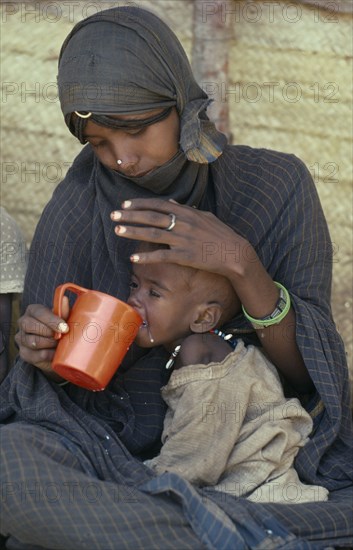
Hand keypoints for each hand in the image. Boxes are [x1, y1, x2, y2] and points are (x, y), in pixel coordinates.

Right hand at [15, 299, 68, 377]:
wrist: (58, 348)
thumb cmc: (61, 328)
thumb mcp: (64, 319)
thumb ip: (64, 311)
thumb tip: (64, 299)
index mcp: (33, 310)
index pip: (38, 312)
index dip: (52, 320)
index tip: (65, 328)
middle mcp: (23, 322)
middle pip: (31, 326)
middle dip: (49, 332)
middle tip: (62, 336)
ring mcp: (21, 339)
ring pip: (34, 341)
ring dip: (50, 344)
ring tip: (60, 344)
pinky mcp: (24, 353)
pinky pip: (37, 355)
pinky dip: (50, 355)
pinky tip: (56, 353)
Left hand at [111, 198, 256, 278]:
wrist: (234, 253)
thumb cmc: (220, 235)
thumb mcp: (204, 217)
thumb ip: (186, 209)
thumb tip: (170, 203)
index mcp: (187, 212)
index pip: (158, 205)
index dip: (139, 204)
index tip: (125, 204)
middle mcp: (182, 223)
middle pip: (151, 217)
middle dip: (130, 216)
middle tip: (113, 215)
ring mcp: (183, 239)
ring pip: (152, 234)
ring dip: (133, 232)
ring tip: (117, 231)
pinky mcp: (184, 256)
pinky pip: (161, 256)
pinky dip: (146, 257)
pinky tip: (133, 258)